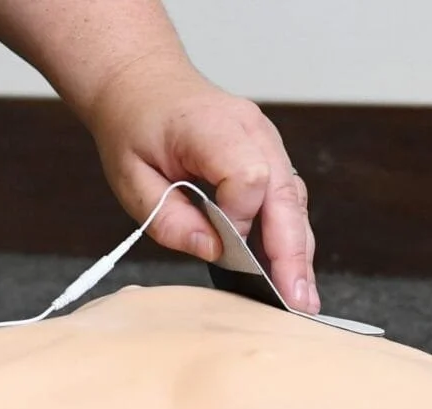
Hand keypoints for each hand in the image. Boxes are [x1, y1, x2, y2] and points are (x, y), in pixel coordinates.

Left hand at [82, 55, 318, 313]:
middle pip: (286, 195)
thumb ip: (168, 218)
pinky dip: (291, 237)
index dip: (238, 218)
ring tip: (301, 300)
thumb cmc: (135, 128)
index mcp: (212, 126)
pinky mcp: (271, 157)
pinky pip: (289, 200)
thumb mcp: (130, 178)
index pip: (247, 176)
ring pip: (296, 202)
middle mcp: (252, 131)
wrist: (145, 85)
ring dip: (299, 251)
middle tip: (296, 301)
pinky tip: (291, 274)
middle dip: (292, 252)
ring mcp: (267, 142)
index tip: (221, 245)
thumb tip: (212, 250)